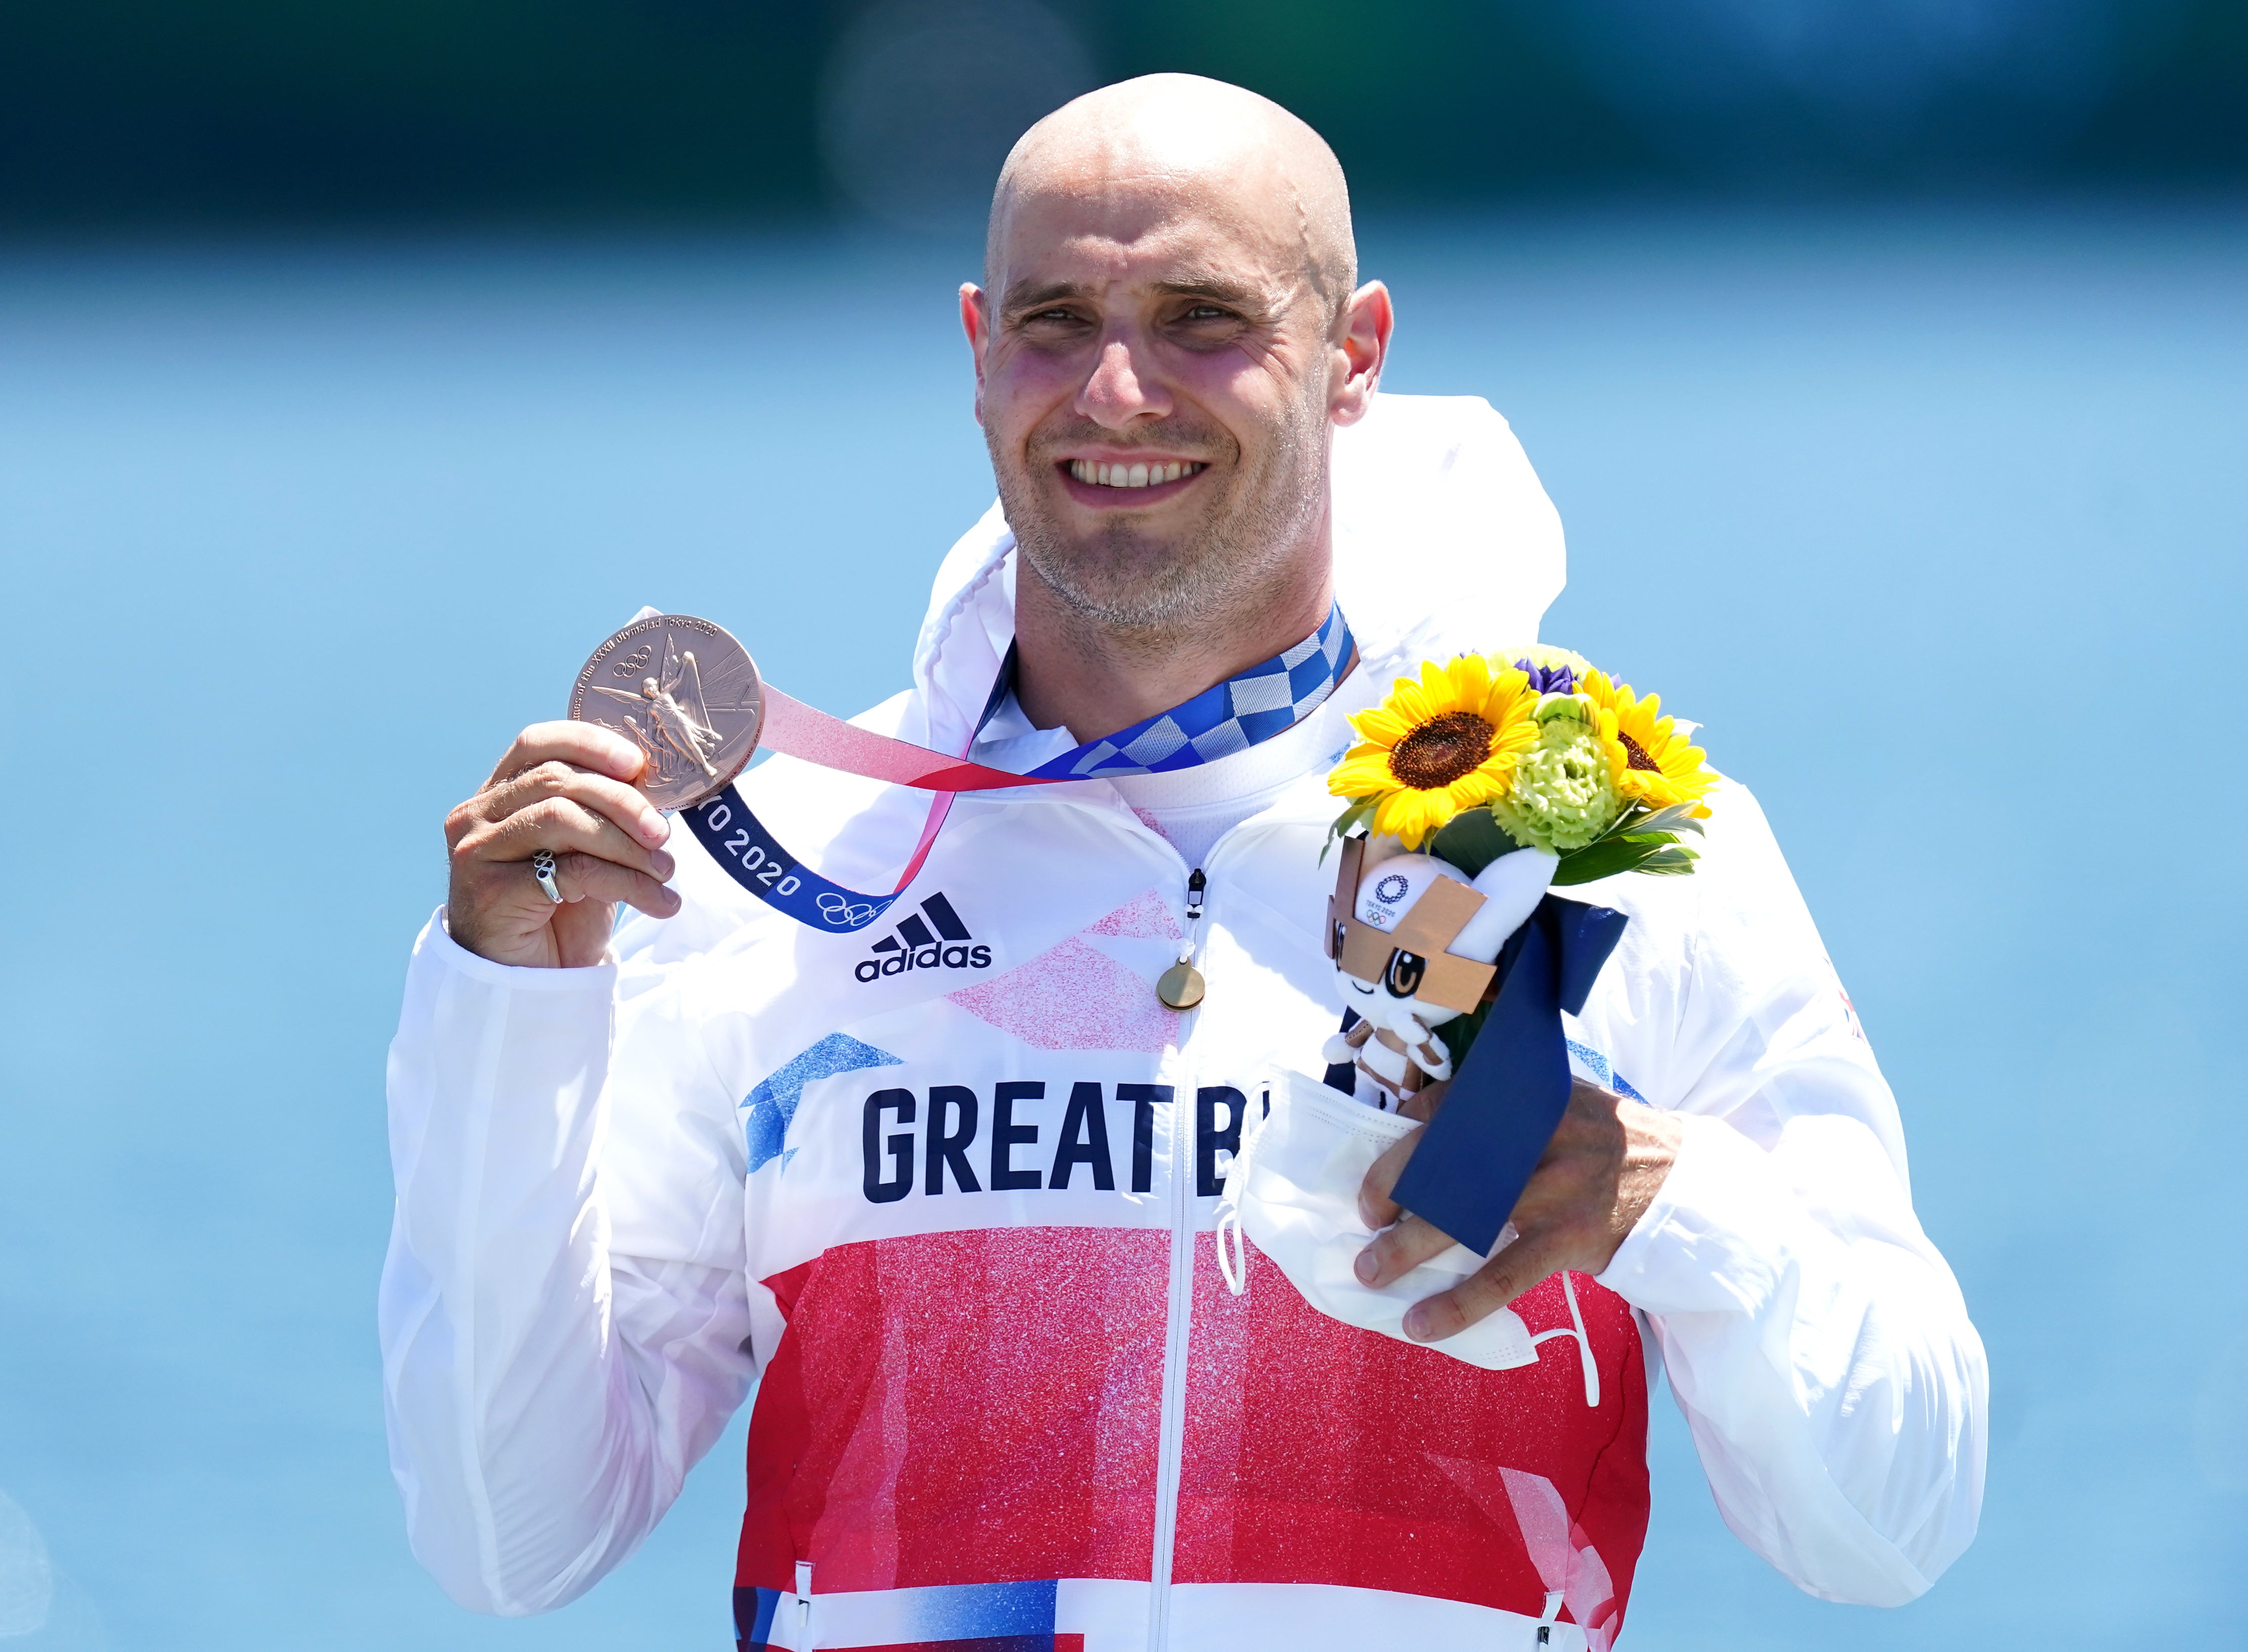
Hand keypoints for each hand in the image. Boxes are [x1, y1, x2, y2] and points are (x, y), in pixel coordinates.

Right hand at [444, 722, 680, 968]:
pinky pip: (574, 871)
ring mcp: (477, 851)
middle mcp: (477, 814)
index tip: (638, 764)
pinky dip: (628, 883)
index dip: (590, 743)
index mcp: (497, 793)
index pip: (537, 743)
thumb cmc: (560, 910)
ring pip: (562, 818)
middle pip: (558, 780)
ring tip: (664, 870)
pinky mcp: (492, 891)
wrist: (529, 980)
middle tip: (663, 834)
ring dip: (626, 843)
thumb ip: (603, 812)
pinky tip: (658, 902)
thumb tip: (655, 783)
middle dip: (623, 802)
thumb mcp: (586, 850)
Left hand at [1353, 1077, 1681, 1342]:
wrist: (1682, 1181)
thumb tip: (1415, 1144)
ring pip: (1462, 1217)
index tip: (1376, 1172)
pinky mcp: (1570, 1236)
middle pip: (1441, 1157)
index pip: (1442, 1106)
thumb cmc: (1600, 1145)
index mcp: (1524, 1096)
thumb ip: (1498, 1117)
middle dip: (1391, 1188)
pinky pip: (1502, 1275)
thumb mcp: (1554, 1106)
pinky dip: (1457, 1303)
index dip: (1399, 1139)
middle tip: (1365, 1218)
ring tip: (1371, 1272)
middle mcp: (1535, 1132)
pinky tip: (1421, 1324)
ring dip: (1407, 1249)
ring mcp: (1554, 1185)